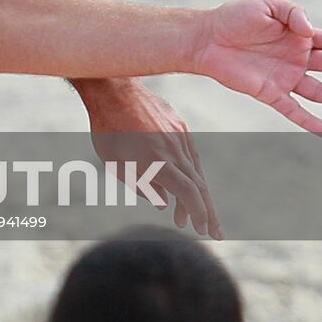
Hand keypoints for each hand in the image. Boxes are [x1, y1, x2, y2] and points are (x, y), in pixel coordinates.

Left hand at [81, 79, 219, 238]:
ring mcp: (179, 135)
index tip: (202, 229)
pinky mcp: (179, 125)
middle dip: (207, 212)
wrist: (113, 88)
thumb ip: (140, 185)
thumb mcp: (116, 164)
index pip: (188, 193)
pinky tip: (189, 185)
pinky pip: (190, 154)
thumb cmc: (107, 128)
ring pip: (195, 170)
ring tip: (193, 217)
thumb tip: (162, 202)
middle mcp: (174, 149)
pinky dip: (191, 172)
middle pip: (198, 186)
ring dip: (198, 195)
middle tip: (214, 233)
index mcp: (158, 161)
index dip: (198, 213)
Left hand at [192, 0, 321, 135]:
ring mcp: (284, 76)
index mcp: (297, 35)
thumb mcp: (266, 4)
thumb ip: (292, 13)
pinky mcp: (269, 92)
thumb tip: (310, 31)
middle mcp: (295, 57)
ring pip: (317, 91)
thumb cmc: (234, 17)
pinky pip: (292, 109)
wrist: (205, 38)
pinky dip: (308, 120)